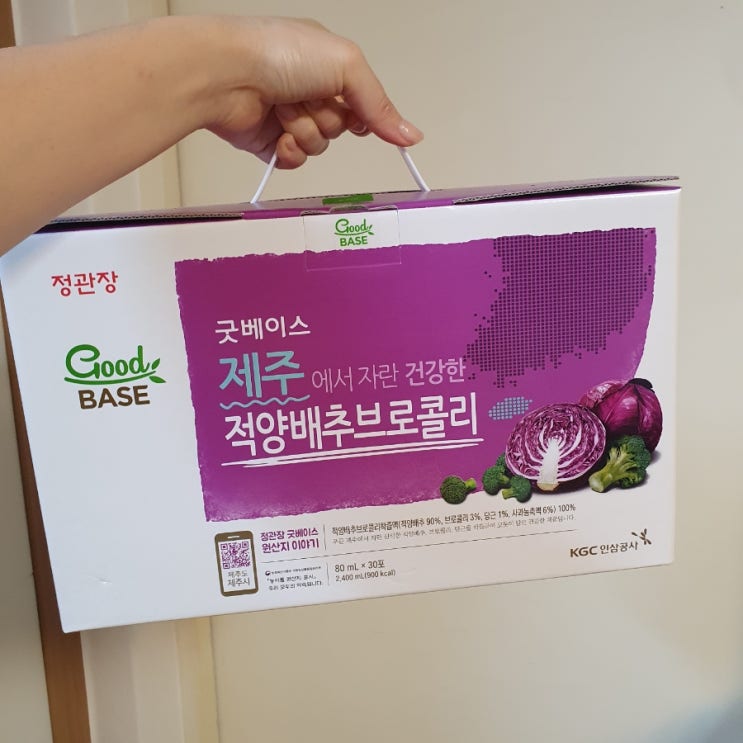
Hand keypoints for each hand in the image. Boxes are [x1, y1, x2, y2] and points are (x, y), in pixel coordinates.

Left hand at [195, 17, 422, 167]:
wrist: (227, 75)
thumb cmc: (278, 53)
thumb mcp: (346, 66)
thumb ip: (379, 104)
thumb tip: (410, 134)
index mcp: (326, 64)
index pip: (361, 102)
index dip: (365, 114)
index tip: (363, 119)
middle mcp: (307, 89)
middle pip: (340, 127)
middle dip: (327, 118)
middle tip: (308, 98)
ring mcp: (287, 116)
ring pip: (319, 146)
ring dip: (306, 132)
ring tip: (285, 109)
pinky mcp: (268, 142)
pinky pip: (295, 162)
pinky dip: (290, 152)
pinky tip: (278, 135)